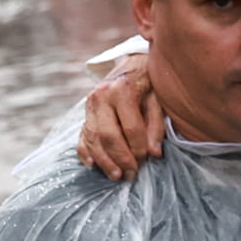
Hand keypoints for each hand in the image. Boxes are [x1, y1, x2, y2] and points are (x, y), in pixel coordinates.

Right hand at [77, 54, 163, 181]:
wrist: (131, 64)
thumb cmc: (149, 83)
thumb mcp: (158, 98)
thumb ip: (156, 125)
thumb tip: (153, 153)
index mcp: (122, 90)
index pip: (130, 127)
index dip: (138, 148)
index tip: (146, 162)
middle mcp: (101, 96)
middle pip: (108, 135)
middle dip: (120, 158)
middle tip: (131, 175)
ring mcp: (90, 105)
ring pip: (93, 139)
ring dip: (104, 161)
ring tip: (116, 176)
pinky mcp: (85, 113)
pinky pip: (82, 136)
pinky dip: (85, 152)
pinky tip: (92, 165)